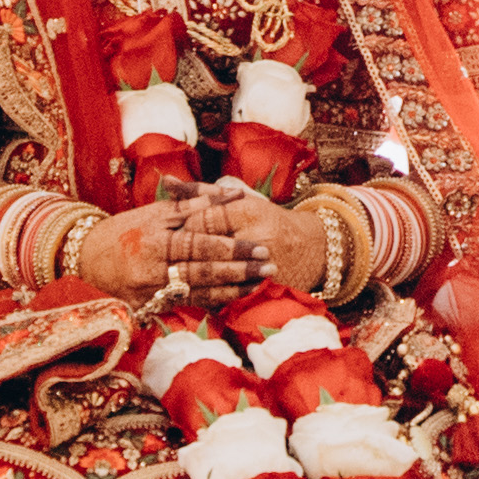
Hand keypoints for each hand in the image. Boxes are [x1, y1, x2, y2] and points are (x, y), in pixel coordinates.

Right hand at [71, 192, 255, 302]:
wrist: (81, 262)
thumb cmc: (122, 232)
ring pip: (199, 292)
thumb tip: (230, 193)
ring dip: (233, 288)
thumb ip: (192, 203)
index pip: (200, 245)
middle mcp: (154, 269)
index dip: (230, 247)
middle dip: (239, 270)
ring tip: (261, 282)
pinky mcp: (150, 308)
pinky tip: (235, 296)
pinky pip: (187, 306)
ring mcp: (151, 292)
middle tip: (269, 265)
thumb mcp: (153, 212)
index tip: (258, 247)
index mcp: (155, 240)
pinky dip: (213, 301)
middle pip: (203, 271)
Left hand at [169, 180, 331, 297]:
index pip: (203, 220)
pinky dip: (209, 294)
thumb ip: (201, 193)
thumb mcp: (240, 200)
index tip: (176, 231)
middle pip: (205, 248)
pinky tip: (199, 290)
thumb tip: (167, 182)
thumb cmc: (268, 219)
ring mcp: (262, 269)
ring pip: (214, 276)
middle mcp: (257, 240)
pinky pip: (227, 296)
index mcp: (250, 212)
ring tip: (183, 271)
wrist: (311, 250)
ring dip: (194, 275)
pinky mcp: (263, 290)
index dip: (184, 226)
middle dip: (184, 252)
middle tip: (172, 254)